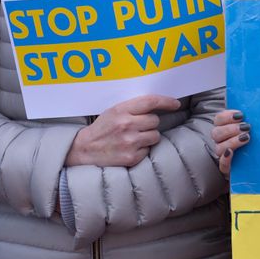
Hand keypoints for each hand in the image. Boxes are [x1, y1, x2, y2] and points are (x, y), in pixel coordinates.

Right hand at [65, 94, 180, 167]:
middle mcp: (127, 125)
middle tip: (137, 127)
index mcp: (121, 110)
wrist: (84, 150)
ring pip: (155, 136)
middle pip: (155, 121)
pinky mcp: (131, 157)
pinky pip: (148, 150)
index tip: (175, 104)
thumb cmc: (102, 129)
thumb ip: (133, 108)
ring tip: (133, 139)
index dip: (166, 101)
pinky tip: (129, 149)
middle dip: (150, 124)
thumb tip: (157, 105)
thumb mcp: (113, 112)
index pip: (150, 101)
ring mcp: (130, 142)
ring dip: (148, 137)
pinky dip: (142, 150)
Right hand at [213, 108, 250, 176]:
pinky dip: (225, 158)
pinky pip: (222, 164)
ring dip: (231, 141)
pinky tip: (231, 152)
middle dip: (231, 128)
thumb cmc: (258, 141)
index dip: (227, 116)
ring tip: (246, 138)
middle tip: (247, 127)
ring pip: (219, 147)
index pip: (218, 119)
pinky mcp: (228, 168)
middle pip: (216, 133)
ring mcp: (223, 155)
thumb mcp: (256, 128)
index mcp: (224, 128)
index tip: (241, 115)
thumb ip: (254, 118)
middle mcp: (221, 141)